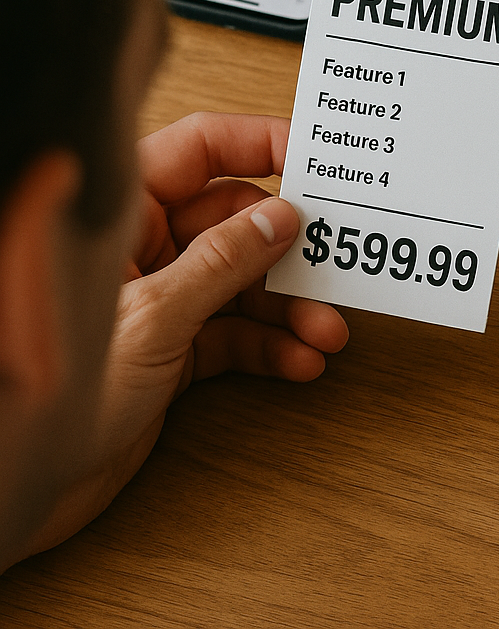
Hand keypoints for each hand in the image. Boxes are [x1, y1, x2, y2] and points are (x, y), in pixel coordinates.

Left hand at [26, 112, 347, 556]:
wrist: (21, 487)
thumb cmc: (51, 391)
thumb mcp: (152, 316)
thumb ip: (221, 263)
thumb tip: (279, 220)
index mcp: (125, 215)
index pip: (201, 150)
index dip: (260, 145)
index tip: (314, 161)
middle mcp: (147, 247)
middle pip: (238, 222)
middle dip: (290, 250)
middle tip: (333, 263)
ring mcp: (165, 297)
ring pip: (246, 283)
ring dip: (291, 308)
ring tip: (325, 329)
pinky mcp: (177, 347)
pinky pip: (238, 333)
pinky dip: (272, 346)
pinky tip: (299, 359)